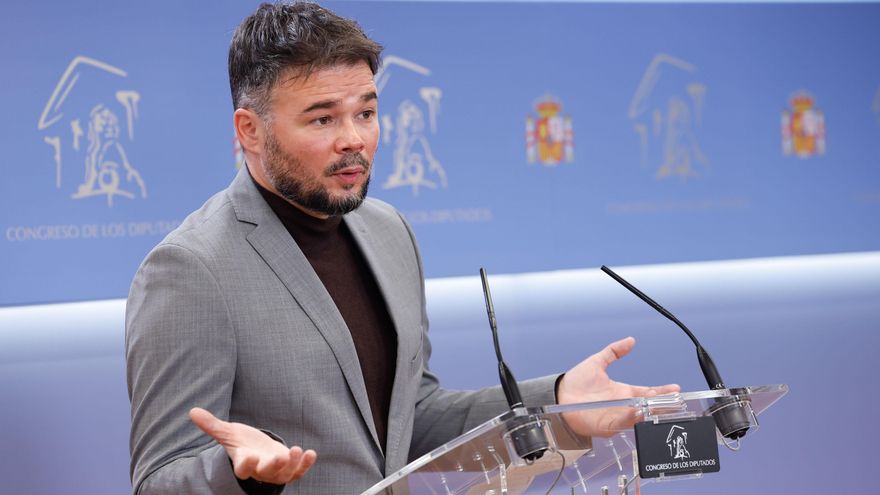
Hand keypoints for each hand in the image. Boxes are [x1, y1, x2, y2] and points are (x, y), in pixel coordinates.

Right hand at [189, 407, 316, 484]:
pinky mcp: (289, 470)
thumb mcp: (229, 433)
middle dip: (274, 465)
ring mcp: (276, 472)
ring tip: (296, 449)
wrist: (257, 452)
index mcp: (243, 462)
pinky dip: (305, 465)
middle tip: (280, 456)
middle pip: (266, 473)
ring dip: (292, 464)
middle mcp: (260, 470)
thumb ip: (212, 425)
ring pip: (284, 474)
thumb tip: (192, 411)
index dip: (246, 464)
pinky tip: (311, 453)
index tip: (249, 456)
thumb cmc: (242, 443)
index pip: (243, 469)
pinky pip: (298, 472)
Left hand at [556, 337, 678, 435]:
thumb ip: (614, 351)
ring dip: (652, 412)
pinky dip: (634, 420)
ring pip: (641, 417)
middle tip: (676, 400)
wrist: (559, 396)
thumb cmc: (576, 382)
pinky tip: (642, 413)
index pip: (648, 392)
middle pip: (649, 406)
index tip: (676, 388)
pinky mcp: (609, 426)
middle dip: (663, 404)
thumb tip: (630, 340)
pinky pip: (625, 425)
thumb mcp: (597, 362)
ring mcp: (618, 416)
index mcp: (623, 392)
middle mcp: (624, 405)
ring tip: (663, 406)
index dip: (662, 391)